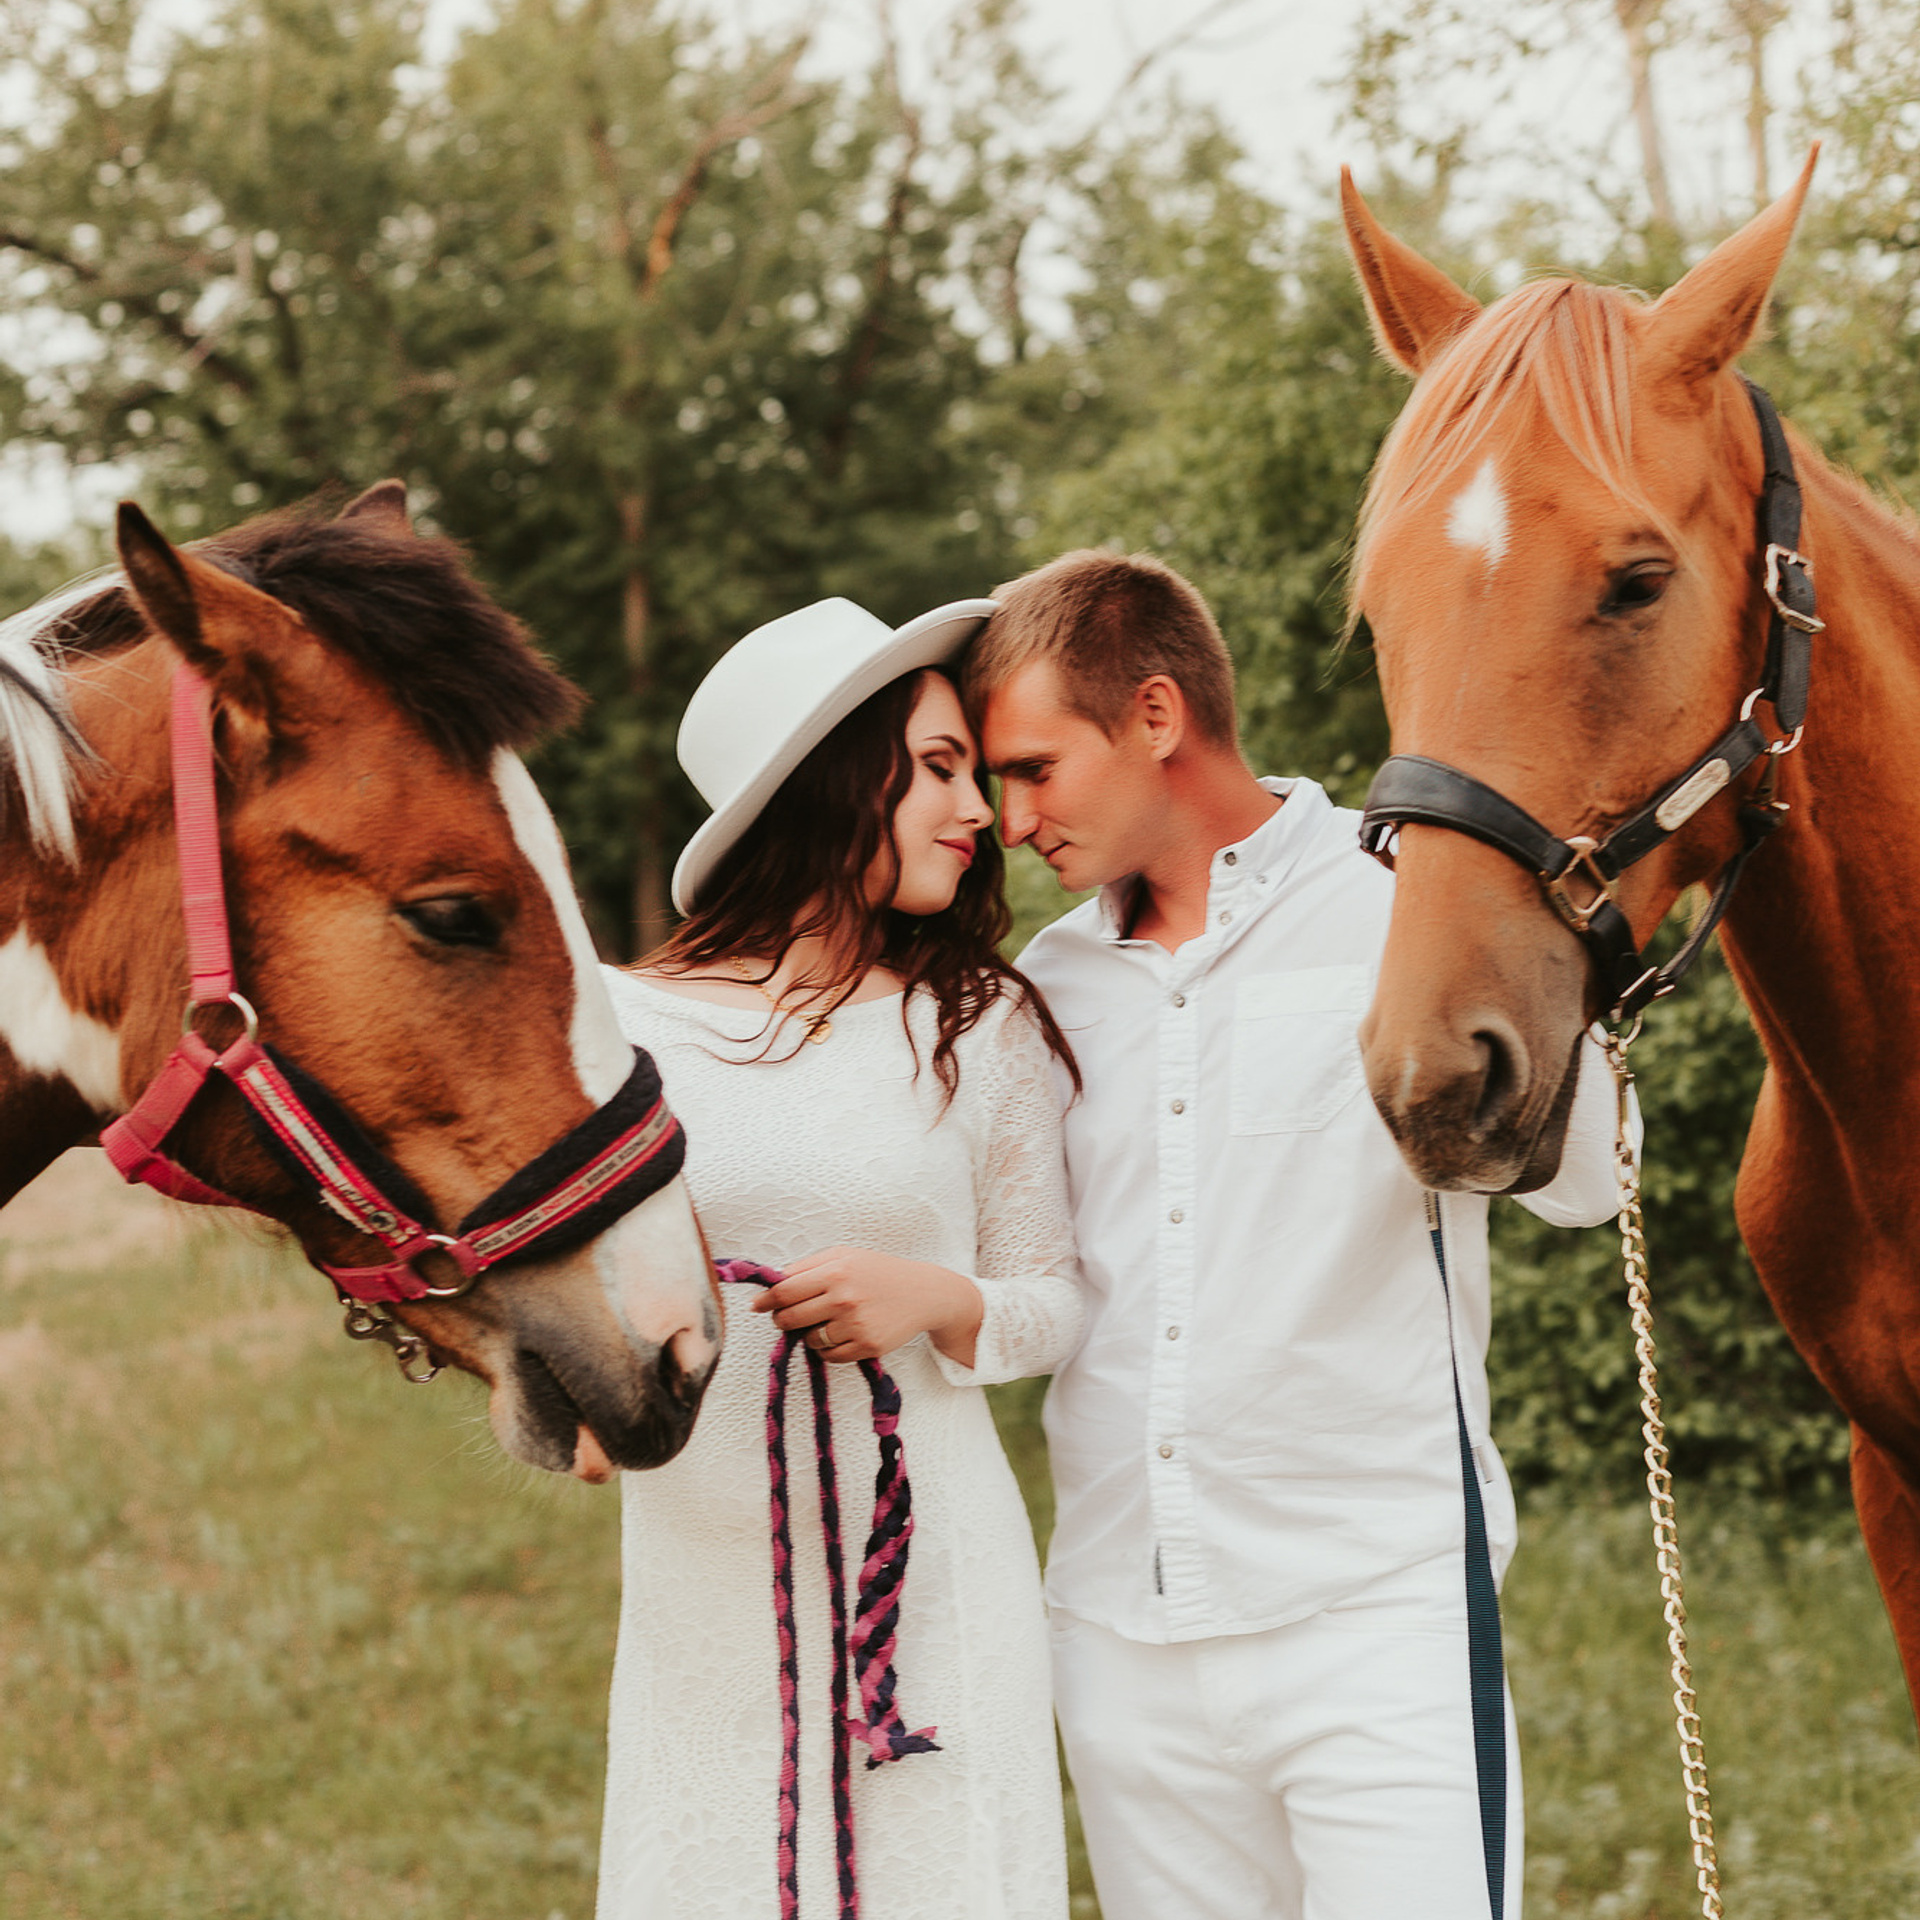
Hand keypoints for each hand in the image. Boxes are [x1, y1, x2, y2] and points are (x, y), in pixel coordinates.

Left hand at [751, 1246, 983, 1367]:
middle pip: (789, 1318)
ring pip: (808, 1340)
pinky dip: (829, 1348)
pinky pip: (829, 1356)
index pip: (784, 1291)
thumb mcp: (845, 1256)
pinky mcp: (866, 1346)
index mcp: (835, 1270)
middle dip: (782, 1320)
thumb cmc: (879, 1271)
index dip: (765, 1300)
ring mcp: (855, 1324)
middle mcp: (843, 1297)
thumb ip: (808, 1267)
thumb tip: (771, 1285)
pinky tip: (843, 1333)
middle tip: (789, 1316)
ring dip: (809, 1334)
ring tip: (828, 1321)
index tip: (757, 1305)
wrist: (924, 1293)